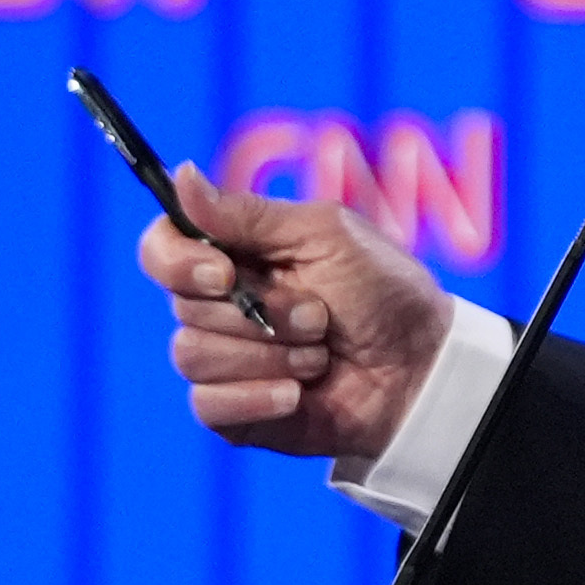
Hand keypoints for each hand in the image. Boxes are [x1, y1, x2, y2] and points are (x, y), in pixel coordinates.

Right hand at [139, 163, 451, 460]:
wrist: (422, 368)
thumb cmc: (384, 292)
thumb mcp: (325, 235)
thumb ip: (248, 213)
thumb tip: (179, 175)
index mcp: (236, 254)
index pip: (163, 249)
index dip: (178, 262)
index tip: (224, 273)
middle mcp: (220, 305)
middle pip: (182, 305)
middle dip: (262, 313)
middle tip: (320, 315)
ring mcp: (225, 359)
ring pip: (194, 355)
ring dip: (271, 354)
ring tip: (321, 353)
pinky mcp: (234, 409)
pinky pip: (208, 405)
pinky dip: (257, 397)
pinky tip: (299, 393)